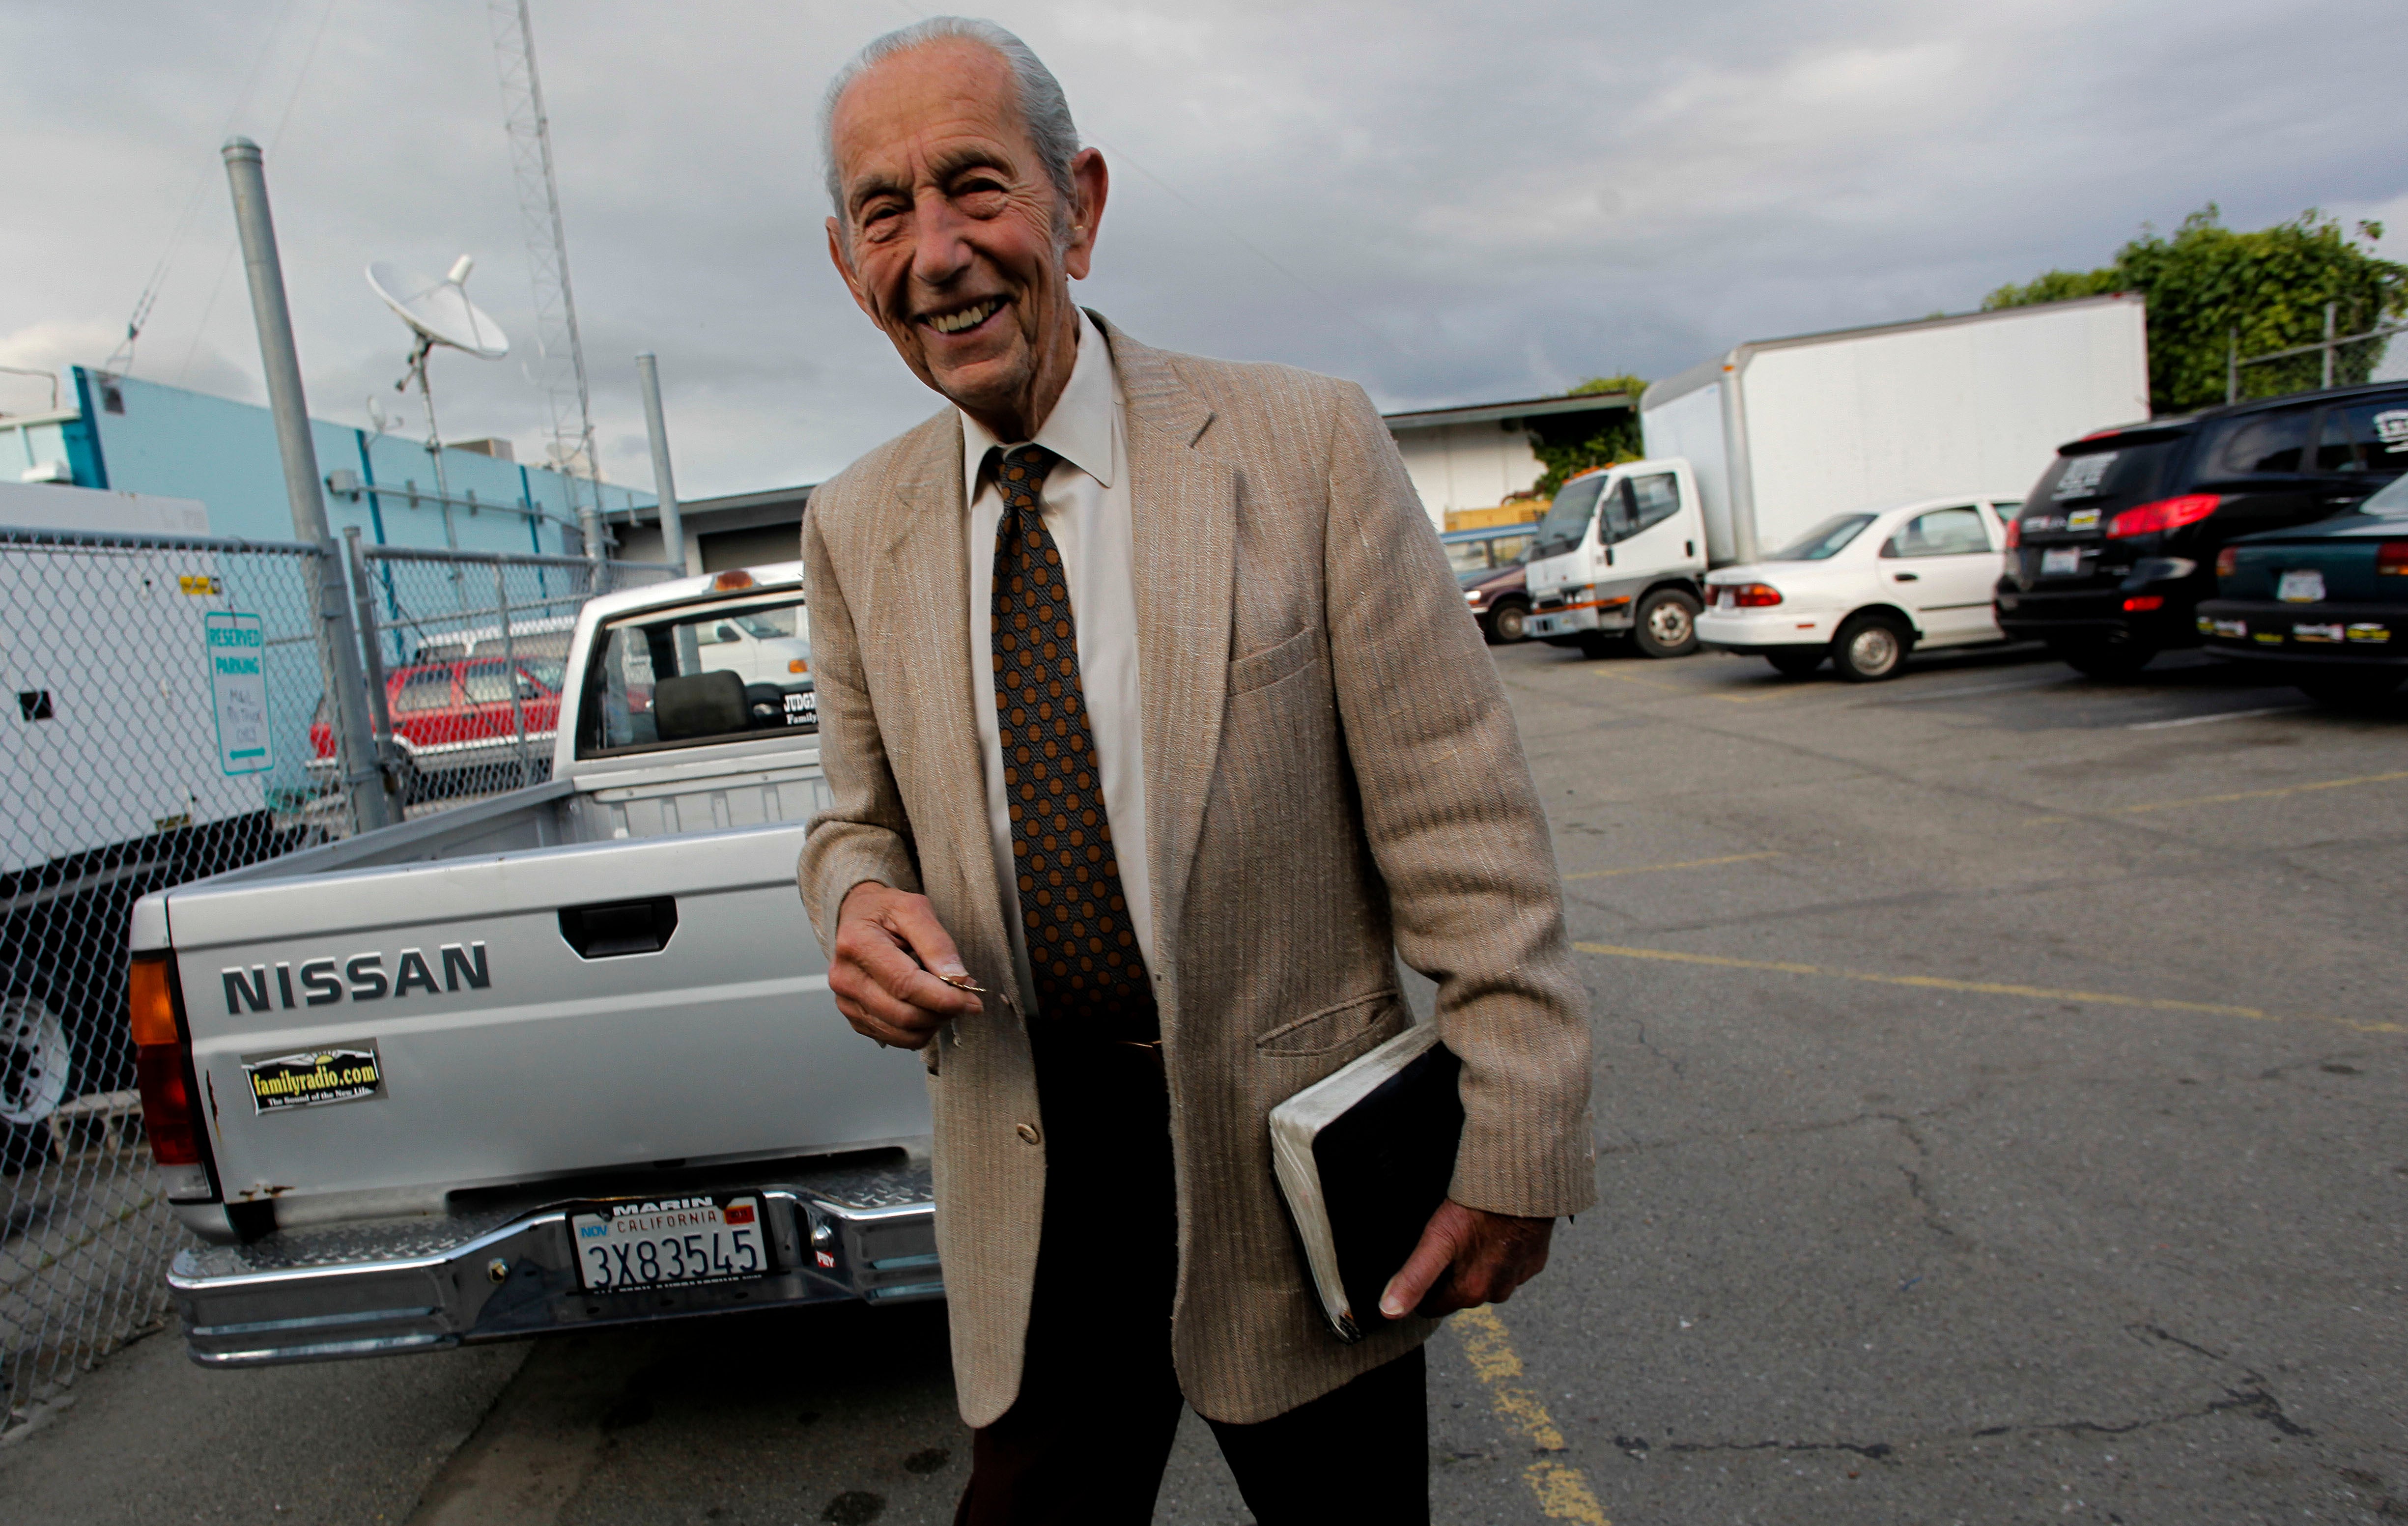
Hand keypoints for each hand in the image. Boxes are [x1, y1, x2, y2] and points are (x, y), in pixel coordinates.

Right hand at [829, 882, 982, 1050]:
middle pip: (903, 1014)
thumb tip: (958, 979)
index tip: (972, 1000)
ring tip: (945, 1002)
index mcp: (857, 944)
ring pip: (900, 1033)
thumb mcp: (914, 910)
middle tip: (964, 999)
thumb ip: (937, 943)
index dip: (943, 998)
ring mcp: (846, 1001)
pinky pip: (893, 1038)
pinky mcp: (853, 1017)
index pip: (905, 985)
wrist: (858, 917)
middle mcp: (845, 977)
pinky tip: (926, 1008)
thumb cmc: (886, 911)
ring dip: (933, 1024)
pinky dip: (918, 1031)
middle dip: (942, 1012)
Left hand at [1379, 1199, 1553, 1319]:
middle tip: (1447, 1241)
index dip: (1422, 1288)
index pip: (1433, 1307)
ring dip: (1477, 1263)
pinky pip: (1509, 1266)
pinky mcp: (1534, 1262)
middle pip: (1459, 1293)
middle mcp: (1496, 1294)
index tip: (1421, 1262)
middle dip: (1450, 1273)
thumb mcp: (1436, 1241)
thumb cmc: (1476, 1210)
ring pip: (1485, 1280)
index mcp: (1470, 1293)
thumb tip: (1389, 1312)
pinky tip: (1494, 1232)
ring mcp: (1518, 1278)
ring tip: (1471, 1233)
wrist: (1520, 1186)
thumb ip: (1413, 1278)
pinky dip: (1500, 1254)